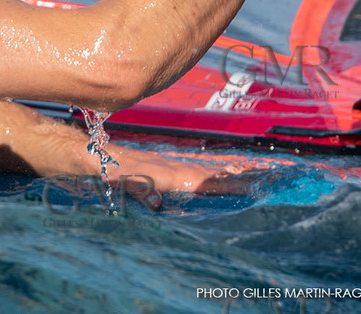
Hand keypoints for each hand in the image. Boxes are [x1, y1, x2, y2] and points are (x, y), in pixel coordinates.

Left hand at [107, 148, 259, 199]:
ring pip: (206, 170)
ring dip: (227, 172)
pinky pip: (196, 170)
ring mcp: (174, 166)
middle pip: (212, 173)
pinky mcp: (168, 168)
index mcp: (171, 175)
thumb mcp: (126, 184)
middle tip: (260, 179)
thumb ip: (143, 192)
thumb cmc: (113, 173)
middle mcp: (177, 169)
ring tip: (248, 173)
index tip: (248, 184)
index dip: (226, 183)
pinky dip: (212, 171)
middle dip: (236, 177)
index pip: (205, 180)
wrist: (100, 156)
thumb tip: (158, 203)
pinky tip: (217, 173)